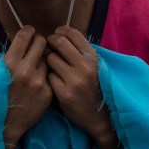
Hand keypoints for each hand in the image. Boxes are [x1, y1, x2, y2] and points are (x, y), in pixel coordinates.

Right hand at [3, 26, 51, 148]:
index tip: (30, 33)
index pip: (25, 35)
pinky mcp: (47, 92)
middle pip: (41, 42)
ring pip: (47, 59)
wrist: (5, 123)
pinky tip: (37, 83)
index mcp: (9, 63)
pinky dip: (45, 76)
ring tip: (35, 68)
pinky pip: (50, 76)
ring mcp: (38, 81)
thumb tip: (22, 39)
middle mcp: (25, 70)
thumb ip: (10, 56)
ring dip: (43, 61)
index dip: (29, 31)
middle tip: (37, 46)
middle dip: (40, 42)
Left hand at [46, 26, 118, 148]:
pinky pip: (49, 77)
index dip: (61, 31)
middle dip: (51, 41)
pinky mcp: (64, 94)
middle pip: (59, 42)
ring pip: (51, 59)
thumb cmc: (95, 88)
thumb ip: (81, 52)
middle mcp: (85, 67)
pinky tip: (54, 81)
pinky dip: (49, 77)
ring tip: (53, 66)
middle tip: (49, 45)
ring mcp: (74, 81)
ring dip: (49, 60)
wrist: (100, 117)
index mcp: (93, 58)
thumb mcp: (95, 67)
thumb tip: (61, 34)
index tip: (57, 33)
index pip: (73, 34)